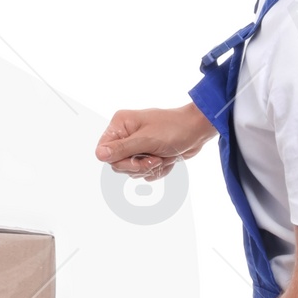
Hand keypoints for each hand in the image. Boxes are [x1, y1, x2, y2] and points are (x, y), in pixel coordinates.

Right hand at [96, 102, 214, 180]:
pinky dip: (157, 170)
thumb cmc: (175, 129)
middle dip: (138, 166)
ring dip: (149, 168)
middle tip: (155, 159)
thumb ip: (122, 148)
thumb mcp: (147, 139)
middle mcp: (126, 134)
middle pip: (117, 164)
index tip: (137, 159)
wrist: (198, 131)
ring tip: (162, 157)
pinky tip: (167, 159)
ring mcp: (136, 145)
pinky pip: (144, 172)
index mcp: (121, 124)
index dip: (119, 160)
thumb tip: (99, 154)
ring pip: (131, 170)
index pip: (104, 151)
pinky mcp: (147, 154)